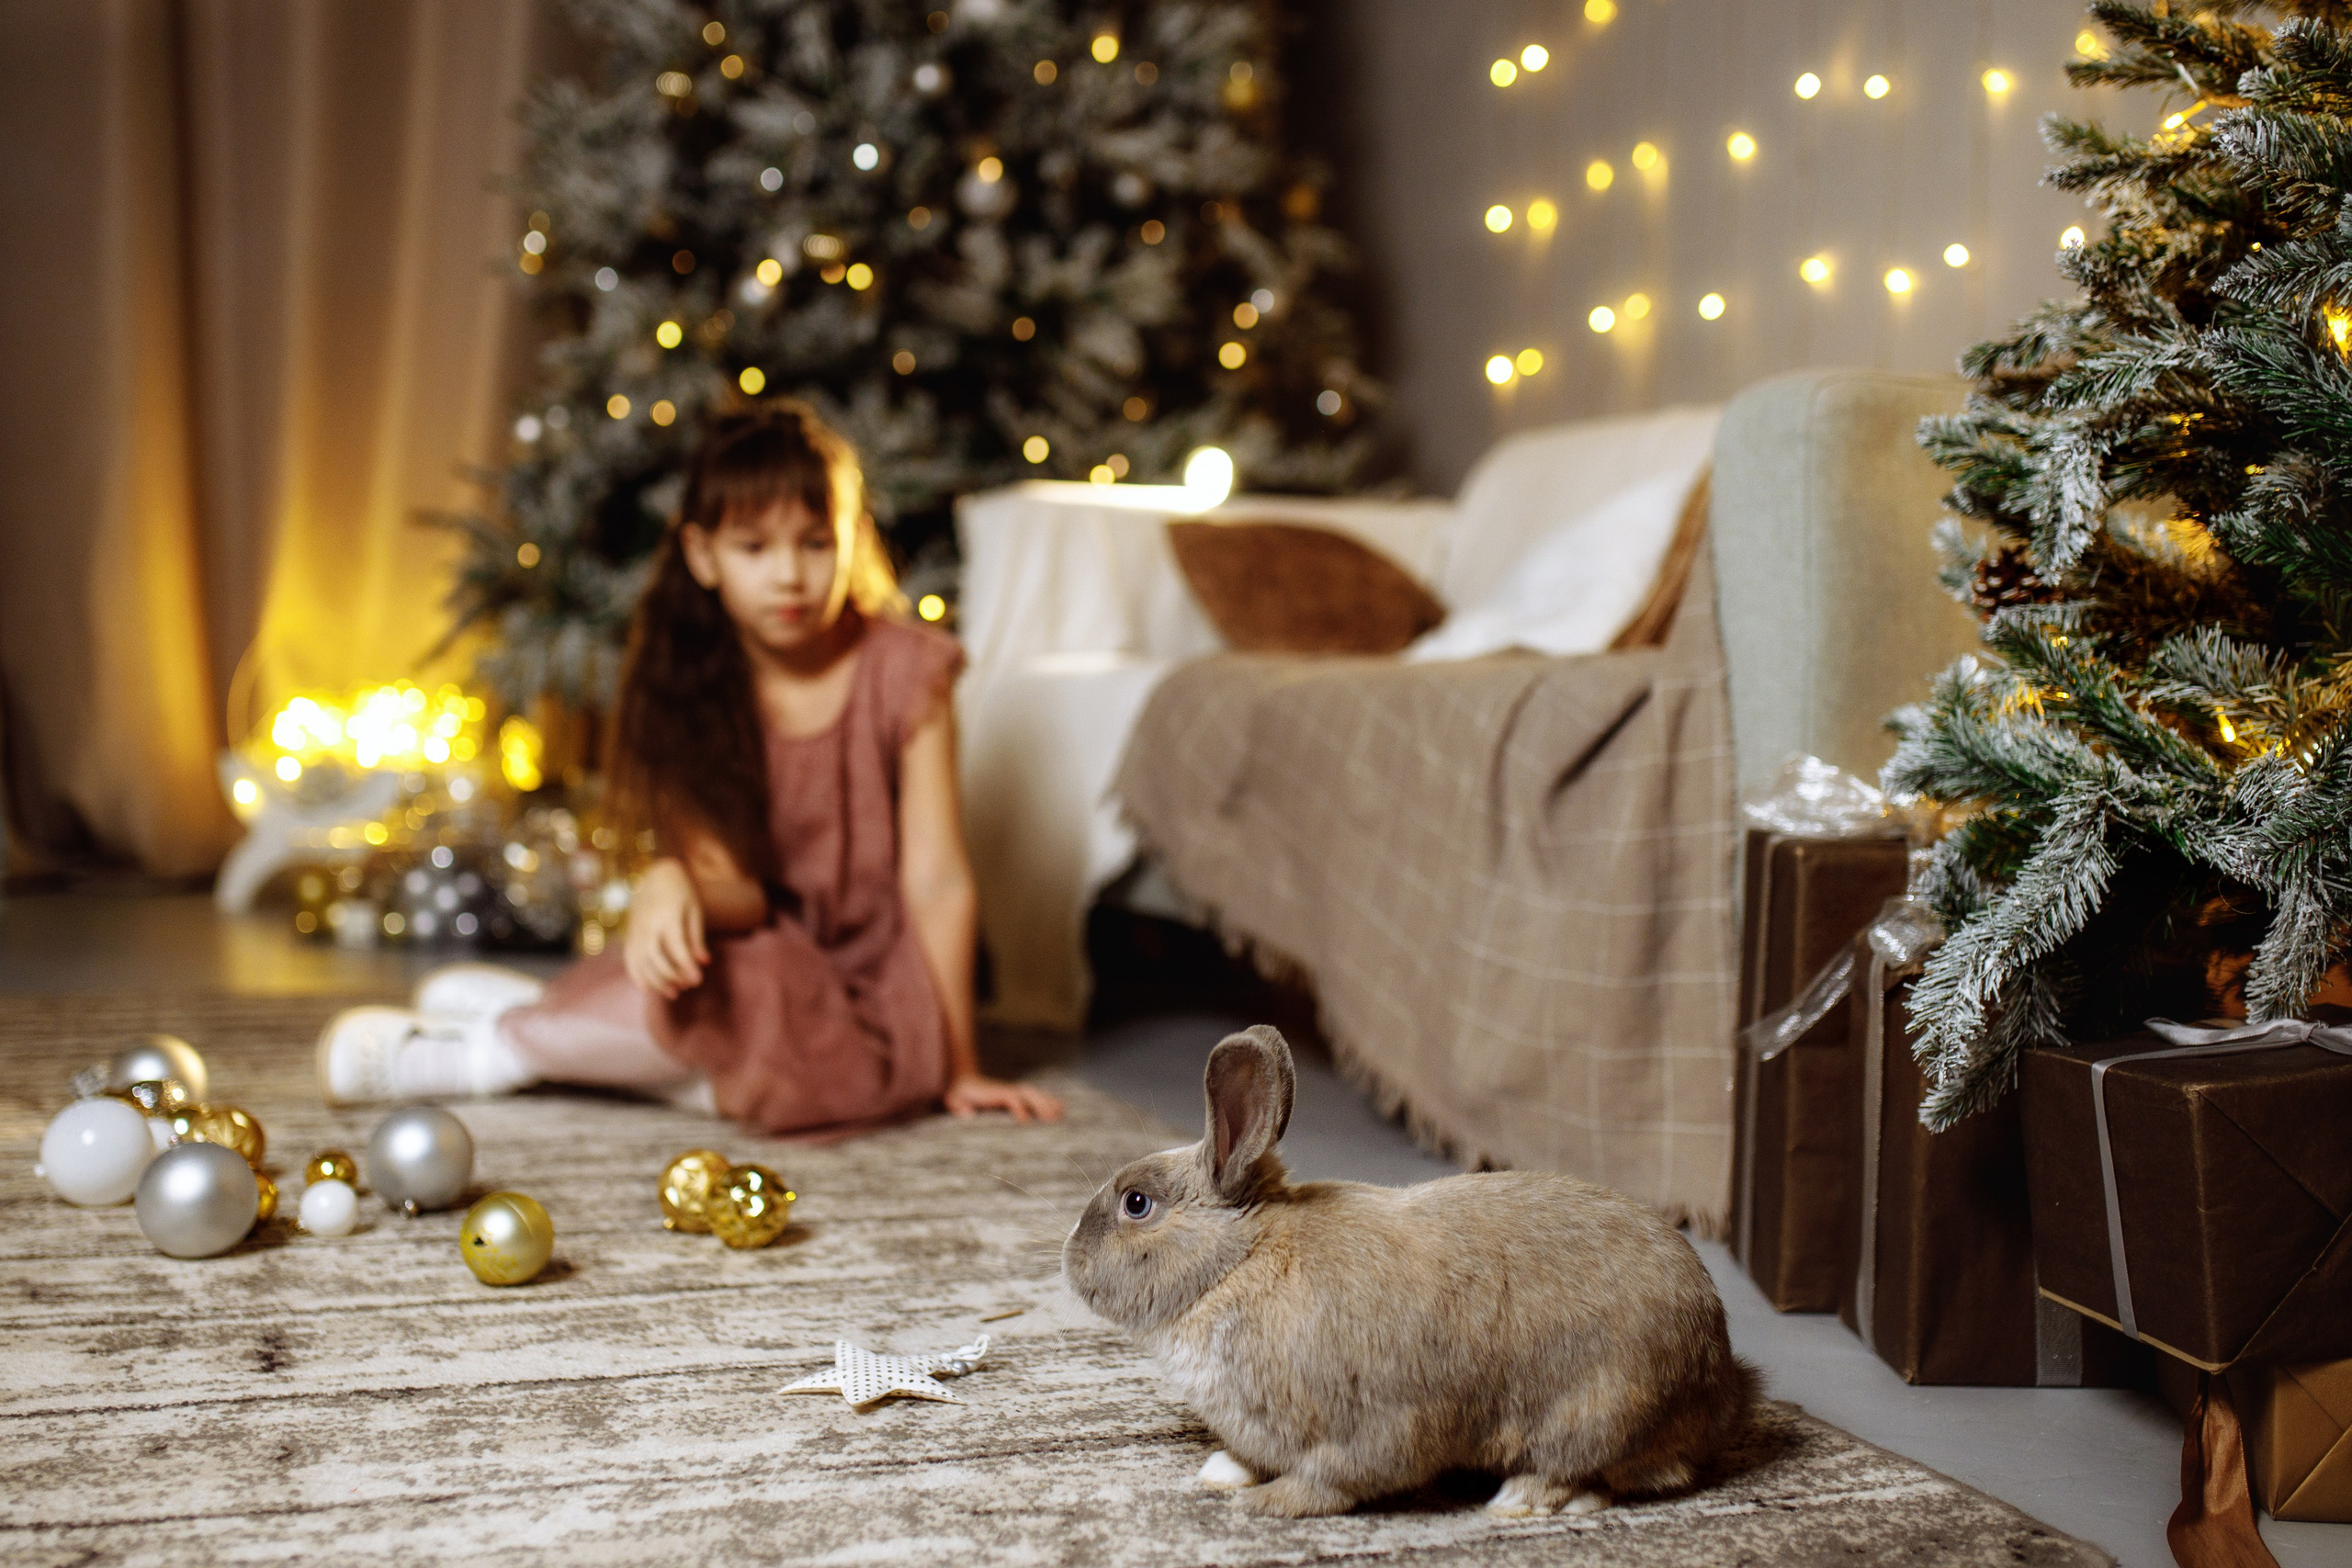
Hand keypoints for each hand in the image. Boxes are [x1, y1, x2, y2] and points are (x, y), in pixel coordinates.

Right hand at [624, 859, 708, 1000]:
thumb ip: (696, 937)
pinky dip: (636, 975)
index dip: (686, 966)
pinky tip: (646, 989)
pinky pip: (629, 958)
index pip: (676, 947)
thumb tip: (704, 962)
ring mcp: (636, 930)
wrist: (656, 874)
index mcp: (668, 916)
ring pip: (641, 962)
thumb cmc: (681, 892)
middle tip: (686, 987)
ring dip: (656, 981)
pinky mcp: (629, 934)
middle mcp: (648, 925)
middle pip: (655, 958)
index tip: (697, 981)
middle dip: (671, 977)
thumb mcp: (694, 909)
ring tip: (672, 992)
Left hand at [943, 1072, 1063, 1122]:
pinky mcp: (1015, 1094)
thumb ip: (960, 1107)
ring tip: (1062, 1113)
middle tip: (1053, 1118)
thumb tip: (968, 1114)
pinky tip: (1059, 1109)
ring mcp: (1012, 1091)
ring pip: (1034, 1094)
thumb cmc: (958, 1094)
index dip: (1018, 1107)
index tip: (1025, 1121)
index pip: (1010, 1098)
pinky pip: (1034, 1096)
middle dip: (1040, 1105)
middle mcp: (1006, 1090)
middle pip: (1027, 1094)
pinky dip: (1047, 1101)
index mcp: (993, 1093)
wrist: (961, 1080)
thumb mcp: (954, 1099)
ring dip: (1048, 1102)